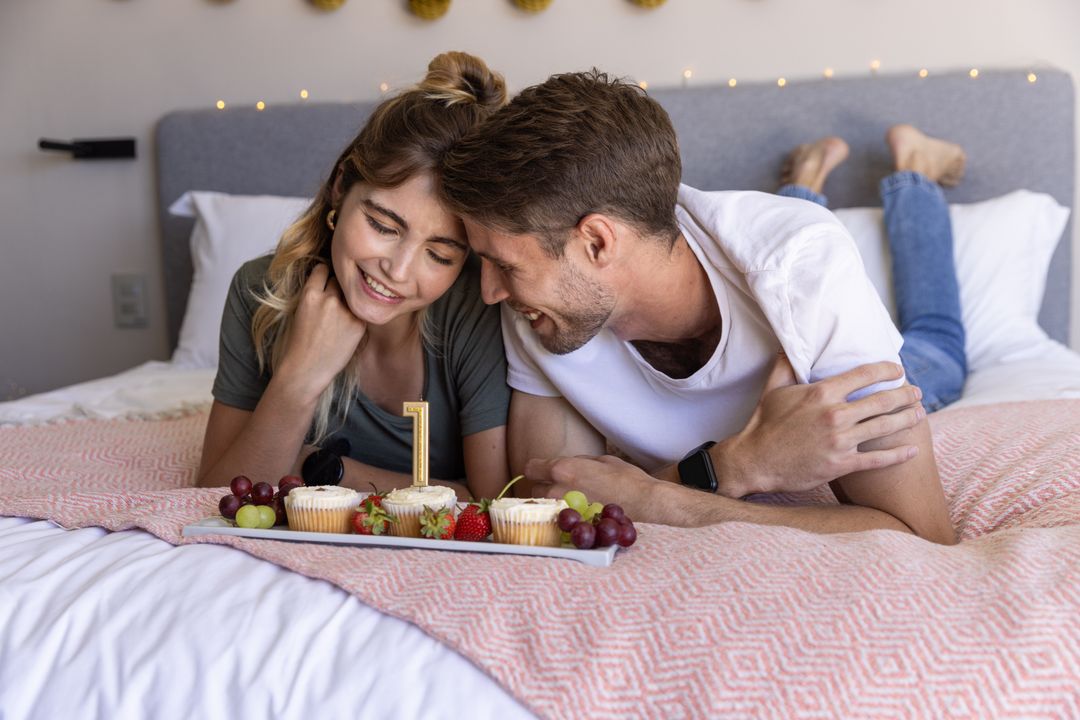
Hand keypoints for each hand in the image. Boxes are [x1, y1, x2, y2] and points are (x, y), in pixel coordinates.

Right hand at [276, 263, 366, 400]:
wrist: (306, 369)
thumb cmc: (299, 342)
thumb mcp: (300, 311)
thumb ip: (315, 294)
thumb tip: (329, 279)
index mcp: (310, 294)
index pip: (323, 269)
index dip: (325, 274)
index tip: (327, 279)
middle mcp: (329, 299)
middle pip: (340, 281)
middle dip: (338, 287)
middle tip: (334, 301)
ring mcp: (346, 312)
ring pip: (352, 296)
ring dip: (348, 301)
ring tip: (339, 318)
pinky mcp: (359, 325)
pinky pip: (360, 312)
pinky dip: (355, 317)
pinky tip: (345, 329)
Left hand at [526, 454, 658, 519]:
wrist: (647, 506)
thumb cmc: (628, 480)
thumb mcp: (602, 460)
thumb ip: (578, 461)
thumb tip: (569, 464)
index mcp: (563, 470)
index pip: (530, 468)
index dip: (537, 469)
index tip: (543, 471)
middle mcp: (558, 491)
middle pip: (535, 490)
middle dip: (545, 488)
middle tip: (562, 489)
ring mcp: (563, 512)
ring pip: (543, 509)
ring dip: (551, 505)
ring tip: (570, 504)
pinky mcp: (572, 529)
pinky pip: (557, 523)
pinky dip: (562, 520)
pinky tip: (576, 517)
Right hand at [717, 353, 924, 496]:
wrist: (755, 461)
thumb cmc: (764, 423)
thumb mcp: (773, 389)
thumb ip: (785, 364)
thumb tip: (789, 343)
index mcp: (821, 393)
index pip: (864, 375)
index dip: (886, 370)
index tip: (897, 370)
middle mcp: (834, 415)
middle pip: (882, 400)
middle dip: (905, 395)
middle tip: (917, 392)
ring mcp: (839, 441)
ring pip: (884, 427)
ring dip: (907, 419)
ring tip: (919, 414)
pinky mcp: (841, 465)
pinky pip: (877, 459)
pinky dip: (898, 455)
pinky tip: (912, 450)